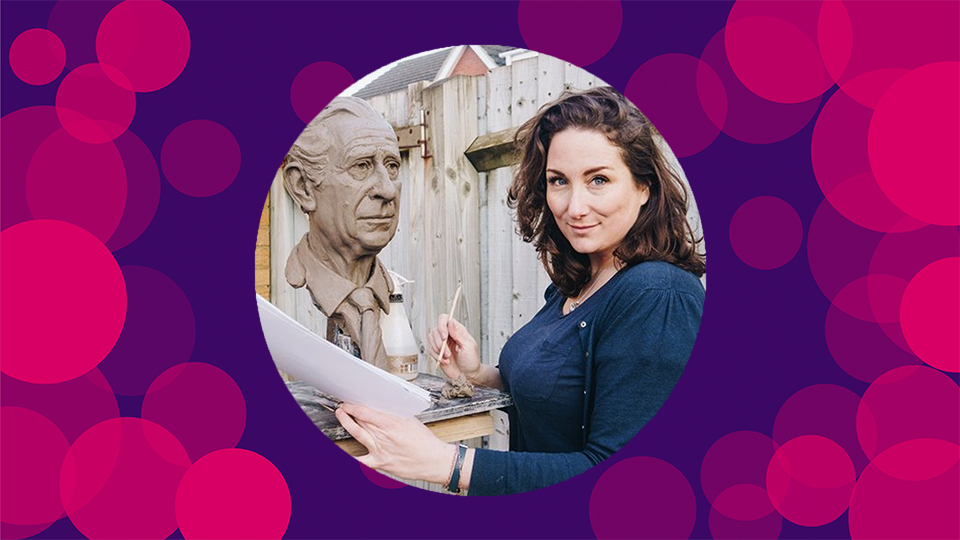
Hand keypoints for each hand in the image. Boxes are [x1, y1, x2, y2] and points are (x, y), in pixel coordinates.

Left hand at [335, 403, 454, 484]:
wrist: (434, 461)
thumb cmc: (425, 442)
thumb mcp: (411, 421)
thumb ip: (394, 415)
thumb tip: (380, 408)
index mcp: (392, 423)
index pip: (365, 411)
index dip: (353, 406)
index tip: (348, 402)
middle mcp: (384, 436)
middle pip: (360, 420)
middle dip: (349, 412)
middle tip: (343, 406)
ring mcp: (380, 449)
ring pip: (357, 433)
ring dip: (346, 423)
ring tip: (341, 416)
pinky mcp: (381, 462)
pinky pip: (362, 461)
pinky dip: (350, 458)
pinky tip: (340, 453)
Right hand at [427, 314, 480, 381]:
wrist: (467, 375)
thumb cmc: (471, 361)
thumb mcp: (468, 345)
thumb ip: (458, 333)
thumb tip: (450, 321)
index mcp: (457, 330)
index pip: (445, 319)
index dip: (442, 325)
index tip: (444, 336)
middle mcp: (448, 335)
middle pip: (436, 329)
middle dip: (440, 343)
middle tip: (448, 353)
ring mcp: (442, 343)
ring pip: (431, 339)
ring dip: (438, 350)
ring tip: (448, 357)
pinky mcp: (437, 352)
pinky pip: (430, 350)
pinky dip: (436, 356)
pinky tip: (446, 361)